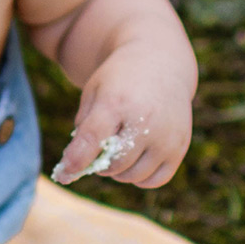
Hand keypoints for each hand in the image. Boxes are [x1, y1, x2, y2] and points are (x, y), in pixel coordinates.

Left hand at [50, 45, 192, 187]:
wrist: (160, 63)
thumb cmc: (119, 81)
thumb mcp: (94, 92)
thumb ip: (83, 127)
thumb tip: (74, 166)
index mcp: (117, 101)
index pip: (93, 139)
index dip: (76, 160)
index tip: (64, 173)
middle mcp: (145, 119)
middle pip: (114, 164)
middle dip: (99, 165)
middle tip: (97, 154)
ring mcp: (166, 134)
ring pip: (134, 176)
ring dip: (119, 173)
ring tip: (116, 154)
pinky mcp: (180, 146)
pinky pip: (155, 180)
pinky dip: (141, 178)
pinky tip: (135, 161)